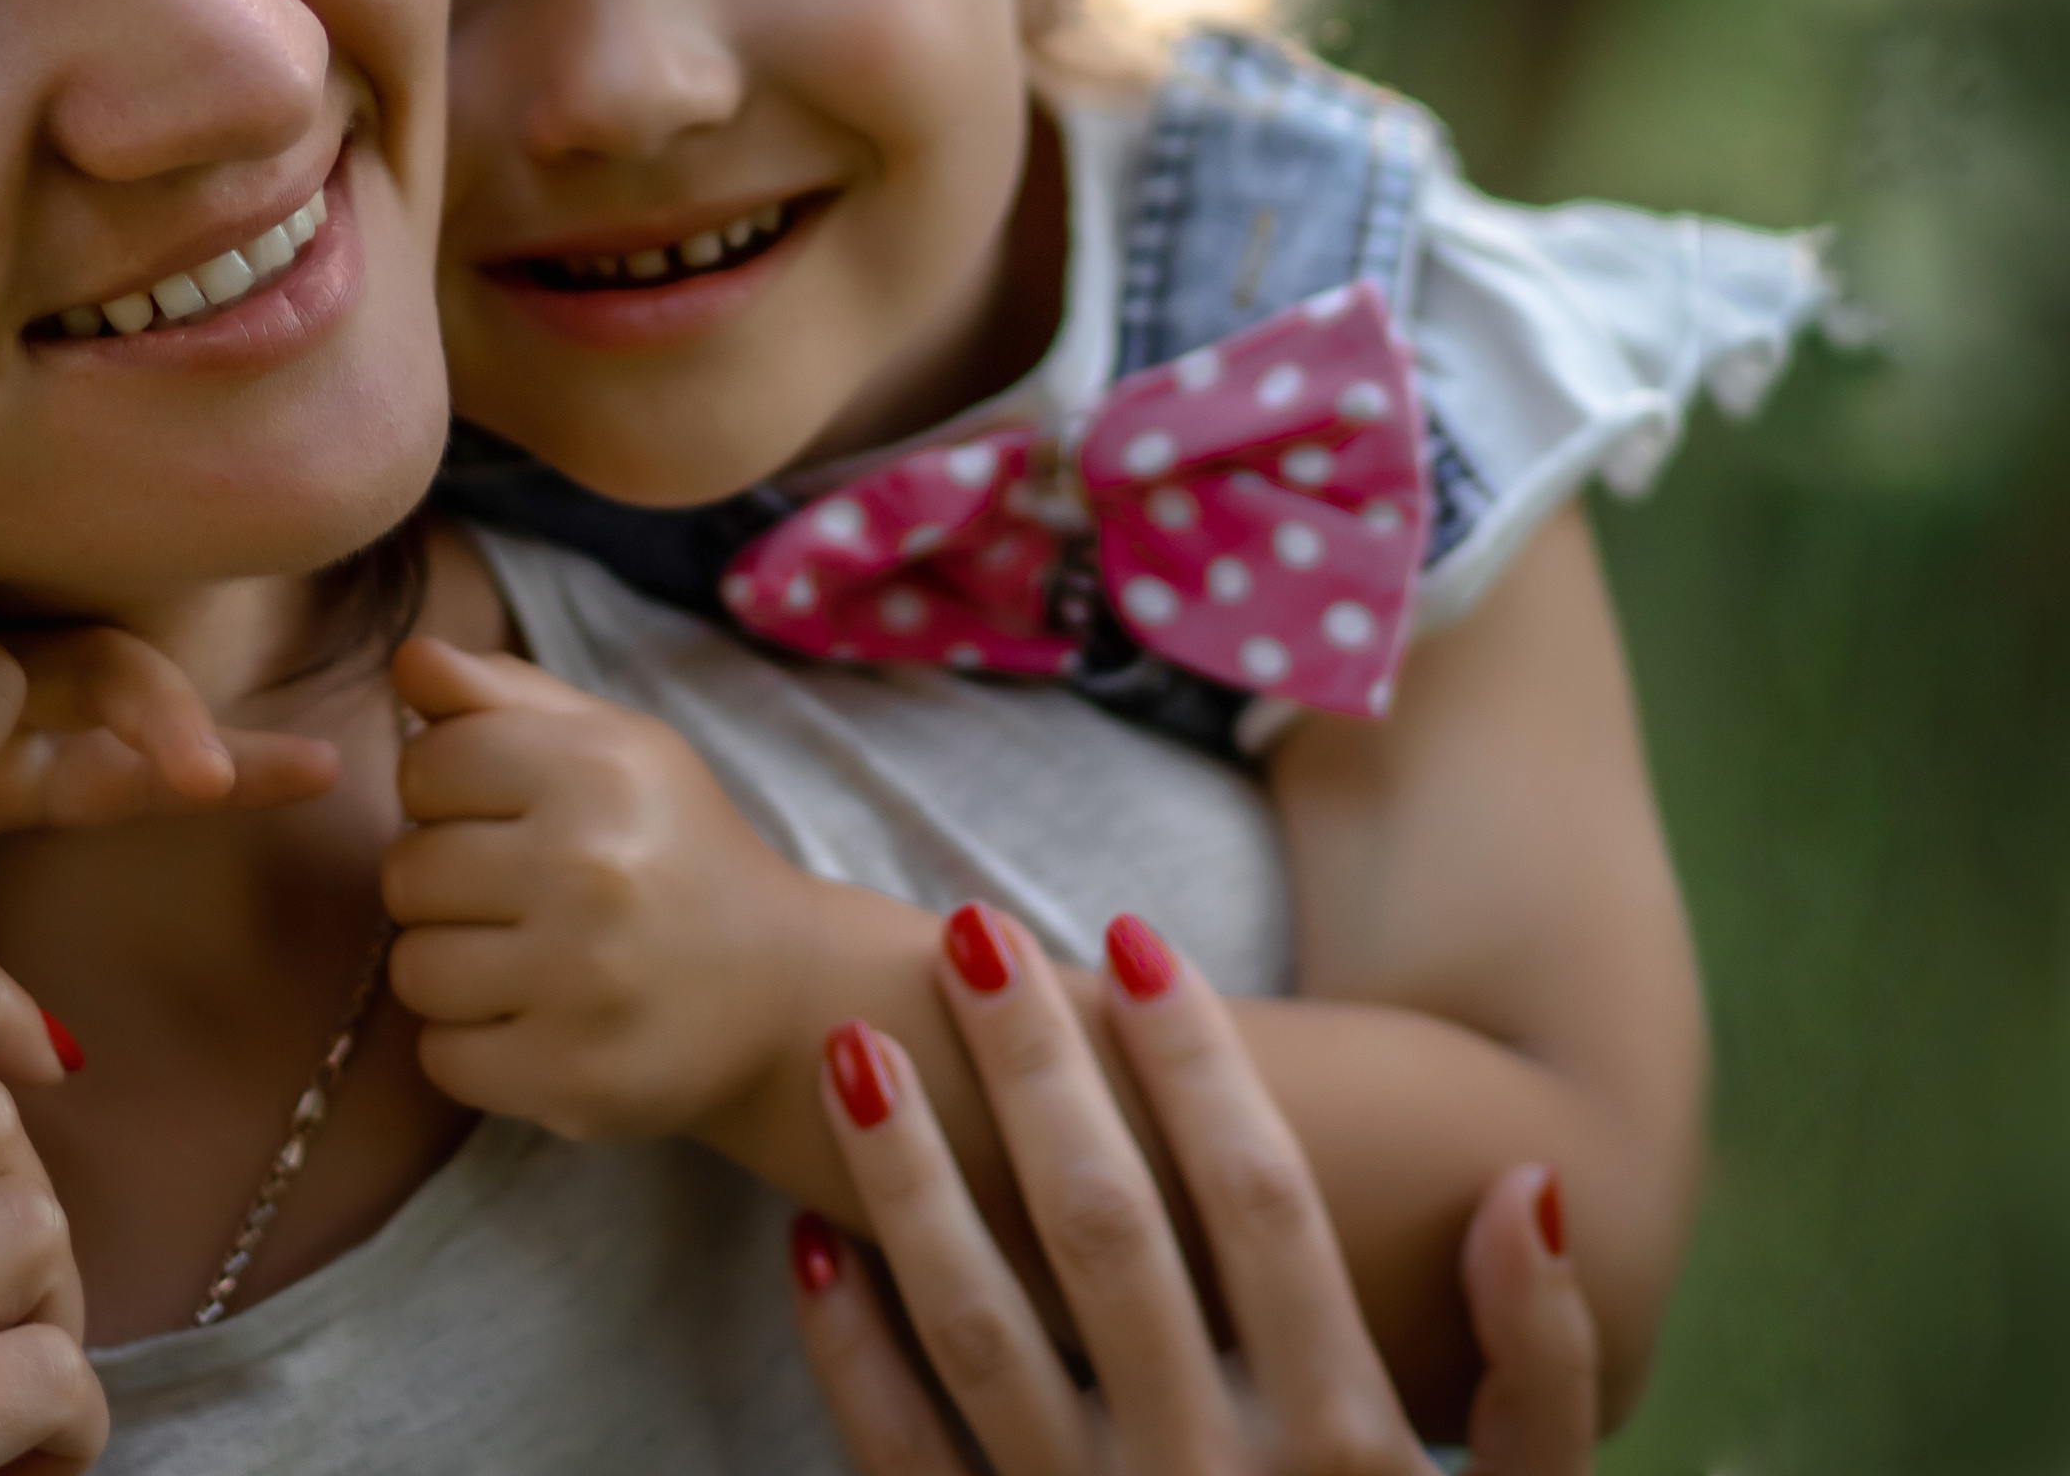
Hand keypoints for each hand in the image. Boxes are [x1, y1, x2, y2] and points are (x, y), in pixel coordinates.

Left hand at [379, 636, 812, 1140]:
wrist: (783, 988)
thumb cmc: (676, 848)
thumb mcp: (614, 745)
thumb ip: (504, 694)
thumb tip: (407, 656)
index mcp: (598, 770)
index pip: (426, 764)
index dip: (450, 791)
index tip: (505, 815)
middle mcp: (590, 868)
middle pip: (407, 871)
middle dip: (448, 883)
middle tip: (520, 894)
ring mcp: (581, 982)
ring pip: (414, 968)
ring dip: (453, 966)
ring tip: (525, 957)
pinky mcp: (572, 1079)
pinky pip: (441, 1057)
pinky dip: (475, 1045)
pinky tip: (537, 1019)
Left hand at [791, 906, 1599, 1474]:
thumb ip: (1544, 1377)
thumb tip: (1525, 1187)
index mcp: (1342, 1449)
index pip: (1262, 1202)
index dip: (1198, 1059)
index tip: (1134, 933)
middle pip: (1107, 1230)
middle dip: (1033, 1068)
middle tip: (970, 930)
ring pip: (981, 1327)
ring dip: (911, 1180)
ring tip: (855, 1047)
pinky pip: (902, 1461)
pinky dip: (850, 1353)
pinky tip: (810, 1238)